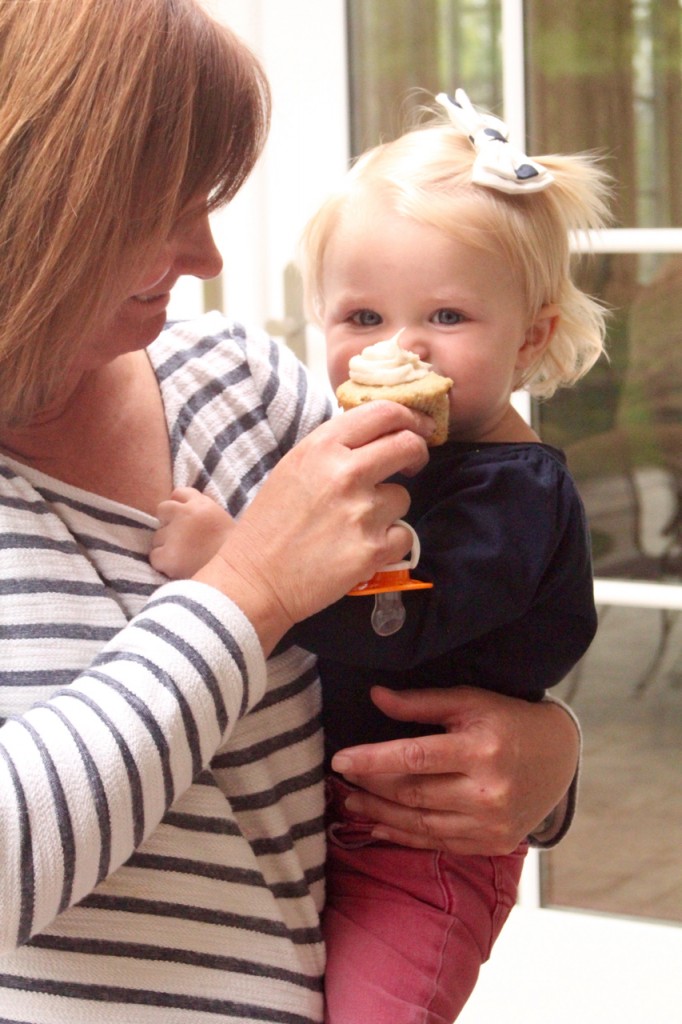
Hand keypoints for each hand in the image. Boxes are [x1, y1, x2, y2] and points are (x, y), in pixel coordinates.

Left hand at [151, 487, 234, 577]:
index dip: (179, 505)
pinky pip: (155, 556)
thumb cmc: (233, 550)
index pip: (179, 493)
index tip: (183, 516)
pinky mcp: (167, 556)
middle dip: (168, 522)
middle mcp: (185, 515)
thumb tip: (186, 508)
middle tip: (181, 537)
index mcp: (202, 505)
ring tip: (185, 557)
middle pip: (163, 510)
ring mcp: (174, 535)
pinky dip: (163, 563)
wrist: (237, 572)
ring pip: (157, 536)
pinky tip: (179, 568)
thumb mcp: (223, 522)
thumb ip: (204, 514)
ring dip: (166, 545)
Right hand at [193, 401, 431, 651]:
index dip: (409, 418)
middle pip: (408, 445)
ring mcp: (362, 511)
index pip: (384, 412)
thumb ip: (333, 449)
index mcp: (322, 447)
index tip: (417, 428)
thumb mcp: (293, 468)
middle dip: (417, 453)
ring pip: (403, 497)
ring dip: (388, 509)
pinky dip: (389, 543)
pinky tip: (360, 549)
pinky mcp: (373, 548)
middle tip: (411, 465)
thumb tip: (376, 435)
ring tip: (356, 524)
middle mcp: (346, 473)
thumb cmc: (269, 525)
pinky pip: (403, 535)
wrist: (253, 580)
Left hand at [331, 685, 579, 855]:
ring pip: (421, 823)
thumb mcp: (469, 701)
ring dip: (380, 814)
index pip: (414, 757)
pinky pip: (439, 843)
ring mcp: (492, 824)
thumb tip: (376, 695)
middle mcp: (488, 792)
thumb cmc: (508, 721)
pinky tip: (380, 827)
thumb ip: (420, 703)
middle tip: (342, 777)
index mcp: (481, 750)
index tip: (340, 759)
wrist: (559, 757)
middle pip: (413, 793)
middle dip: (371, 785)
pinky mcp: (493, 844)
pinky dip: (405, 836)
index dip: (372, 759)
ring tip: (352, 801)